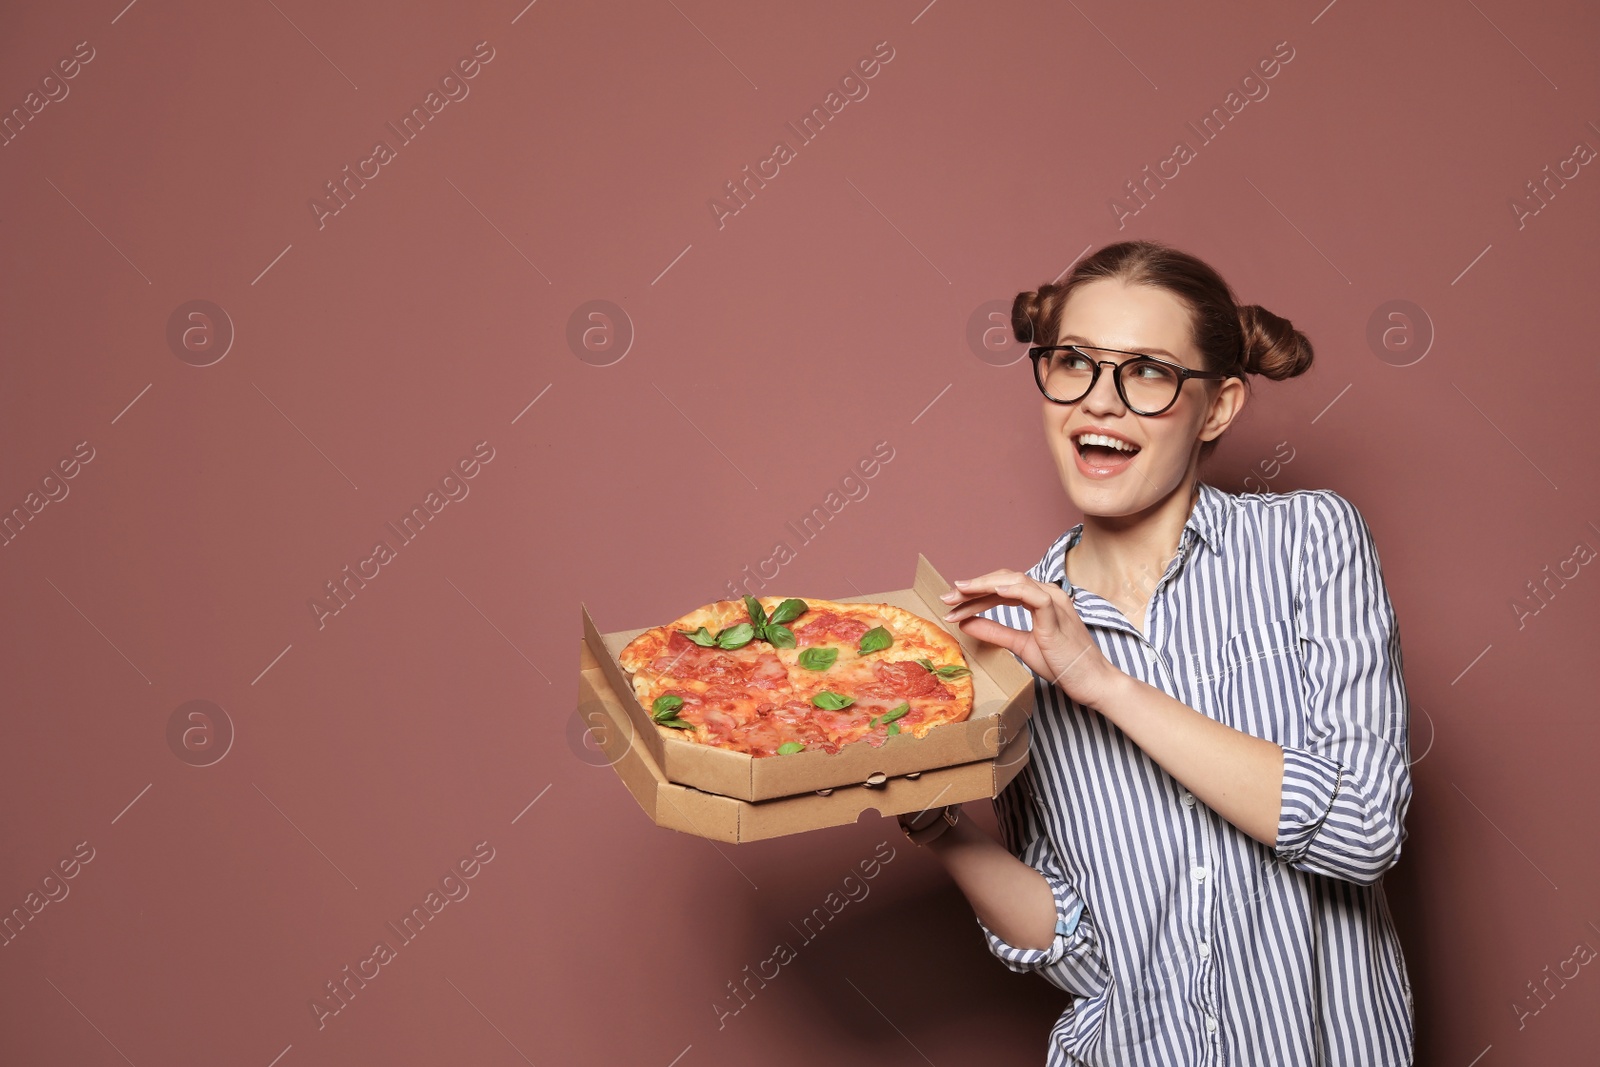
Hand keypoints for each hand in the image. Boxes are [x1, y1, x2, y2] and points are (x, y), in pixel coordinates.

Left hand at [940, 570, 1120, 707]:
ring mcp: (1054, 602)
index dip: (975, 594)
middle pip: (1004, 580)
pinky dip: (1014, 590)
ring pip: (1015, 581)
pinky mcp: (1057, 617)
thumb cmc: (1062, 663)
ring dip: (984, 587)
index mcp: (1040, 598)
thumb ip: (995, 632)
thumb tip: (967, 623)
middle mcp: (1048, 594)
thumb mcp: (1020, 645)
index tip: (951, 605)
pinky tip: (993, 592)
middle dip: (973, 587)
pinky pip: (1035, 597)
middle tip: (947, 597)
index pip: (1001, 588)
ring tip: (959, 594)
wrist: (1092, 681)